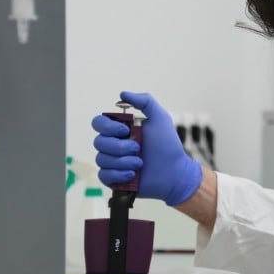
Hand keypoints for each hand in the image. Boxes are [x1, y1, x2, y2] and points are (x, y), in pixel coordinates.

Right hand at [91, 91, 202, 205]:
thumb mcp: (160, 118)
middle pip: (98, 142)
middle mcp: (114, 144)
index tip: (125, 130)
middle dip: (119, 147)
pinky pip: (103, 175)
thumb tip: (122, 94)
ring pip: (101, 159)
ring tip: (140, 163)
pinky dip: (118, 174)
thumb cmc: (168, 145)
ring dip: (123, 161)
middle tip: (138, 148)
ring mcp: (113, 162)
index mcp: (121, 129)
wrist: (174, 172)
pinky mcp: (114, 179)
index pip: (99, 123)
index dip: (108, 127)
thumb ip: (145, 101)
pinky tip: (133, 174)